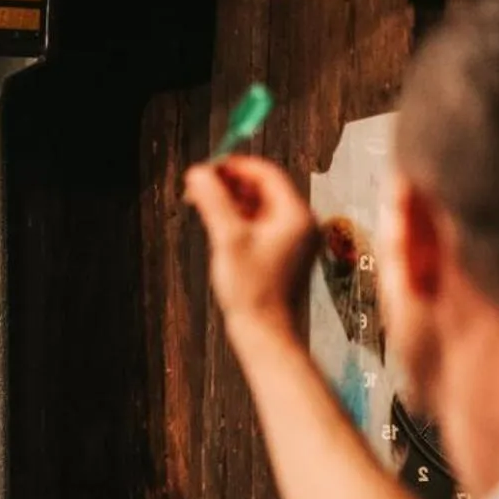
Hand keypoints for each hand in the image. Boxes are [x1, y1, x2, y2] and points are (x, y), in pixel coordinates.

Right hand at [183, 156, 318, 329]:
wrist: (266, 332)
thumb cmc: (253, 291)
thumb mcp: (228, 239)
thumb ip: (213, 201)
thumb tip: (198, 172)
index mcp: (296, 215)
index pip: (266, 173)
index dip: (235, 166)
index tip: (209, 166)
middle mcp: (301, 224)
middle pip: (264, 188)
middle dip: (231, 184)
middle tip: (201, 184)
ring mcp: (294, 240)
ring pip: (260, 206)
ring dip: (232, 201)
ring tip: (204, 202)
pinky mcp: (284, 254)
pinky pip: (261, 225)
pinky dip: (240, 219)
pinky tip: (219, 223)